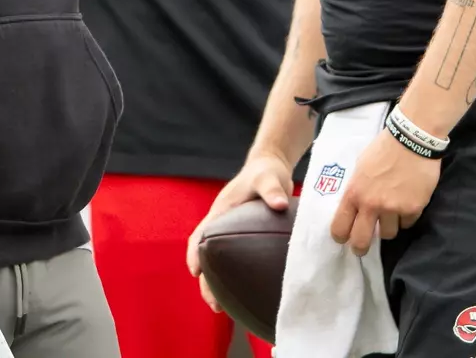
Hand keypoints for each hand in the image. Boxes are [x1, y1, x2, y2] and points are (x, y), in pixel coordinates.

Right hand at [186, 151, 296, 311]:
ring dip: (217, 283)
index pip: (200, 236)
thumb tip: (279, 204)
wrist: (270, 167)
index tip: (195, 273)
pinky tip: (244, 293)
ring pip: (217, 261)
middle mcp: (221, 224)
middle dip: (206, 282)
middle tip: (215, 305)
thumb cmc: (266, 173)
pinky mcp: (241, 237)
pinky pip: (232, 259)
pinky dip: (232, 276)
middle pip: (205, 256)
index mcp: (220, 212)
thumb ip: (272, 189)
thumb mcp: (269, 177)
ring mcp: (230, 231)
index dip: (195, 255)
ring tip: (224, 308)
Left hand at [330, 132, 439, 255]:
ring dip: (389, 226)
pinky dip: (407, 216)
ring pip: (389, 234)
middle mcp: (371, 204)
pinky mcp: (413, 209)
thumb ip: (357, 189)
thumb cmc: (383, 149)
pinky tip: (408, 201)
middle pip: (361, 241)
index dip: (341, 236)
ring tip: (393, 212)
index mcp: (354, 193)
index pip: (340, 226)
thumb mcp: (361, 167)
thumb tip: (356, 205)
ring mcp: (393, 208)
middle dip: (360, 248)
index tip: (344, 239)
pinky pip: (407, 223)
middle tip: (363, 248)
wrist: (412, 139)